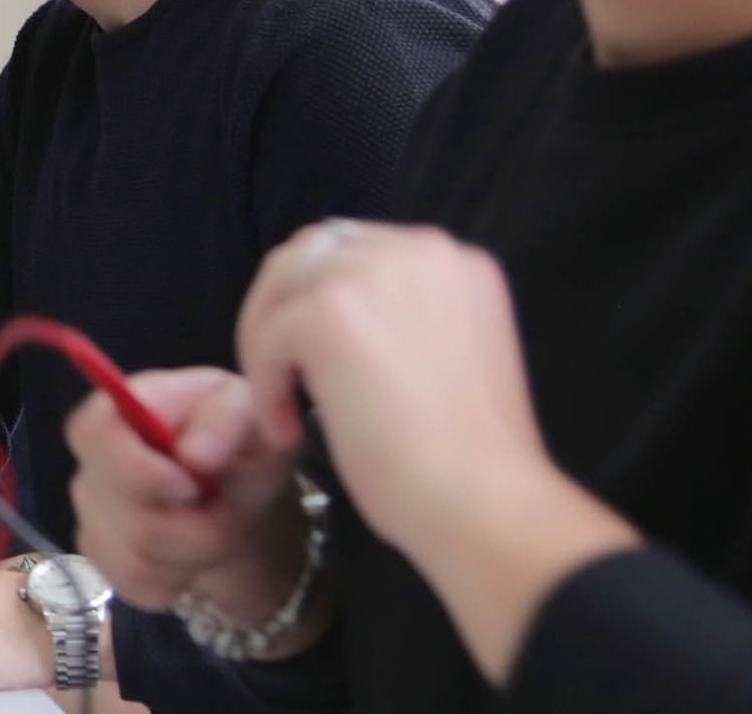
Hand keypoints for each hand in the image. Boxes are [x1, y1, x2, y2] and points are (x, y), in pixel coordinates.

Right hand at [67, 369, 311, 640]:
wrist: (241, 491)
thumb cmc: (243, 439)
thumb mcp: (254, 414)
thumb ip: (226, 420)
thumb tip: (194, 456)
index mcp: (125, 406)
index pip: (93, 432)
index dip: (136, 468)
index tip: (190, 486)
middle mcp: (95, 456)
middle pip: (117, 507)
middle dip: (187, 524)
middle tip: (225, 510)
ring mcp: (91, 507)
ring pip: (131, 555)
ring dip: (192, 553)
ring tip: (216, 525)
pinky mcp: (100, 552)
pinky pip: (134, 582)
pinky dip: (178, 576)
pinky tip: (193, 550)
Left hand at [237, 220, 637, 679]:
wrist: (485, 502)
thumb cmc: (470, 461)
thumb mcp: (449, 358)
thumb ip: (407, 321)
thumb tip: (342, 322)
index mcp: (455, 260)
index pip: (359, 250)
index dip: (323, 297)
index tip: (316, 360)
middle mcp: (420, 248)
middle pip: (313, 250)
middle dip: (284, 307)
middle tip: (280, 377)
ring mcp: (375, 273)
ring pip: (282, 284)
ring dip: (266, 340)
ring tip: (281, 406)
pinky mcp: (331, 311)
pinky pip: (268, 334)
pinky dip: (266, 384)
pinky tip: (289, 432)